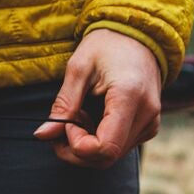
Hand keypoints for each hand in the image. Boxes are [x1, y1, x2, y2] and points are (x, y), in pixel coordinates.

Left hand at [35, 28, 160, 167]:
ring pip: (112, 157)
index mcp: (129, 96)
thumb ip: (63, 105)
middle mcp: (146, 114)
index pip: (104, 148)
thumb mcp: (79, 68)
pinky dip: (100, 141)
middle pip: (106, 158)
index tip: (67, 124)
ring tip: (80, 116)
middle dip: (77, 150)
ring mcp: (150, 124)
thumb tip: (43, 135)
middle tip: (63, 126)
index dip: (78, 145)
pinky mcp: (149, 128)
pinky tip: (94, 118)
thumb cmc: (108, 45)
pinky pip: (120, 148)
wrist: (139, 35)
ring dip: (88, 145)